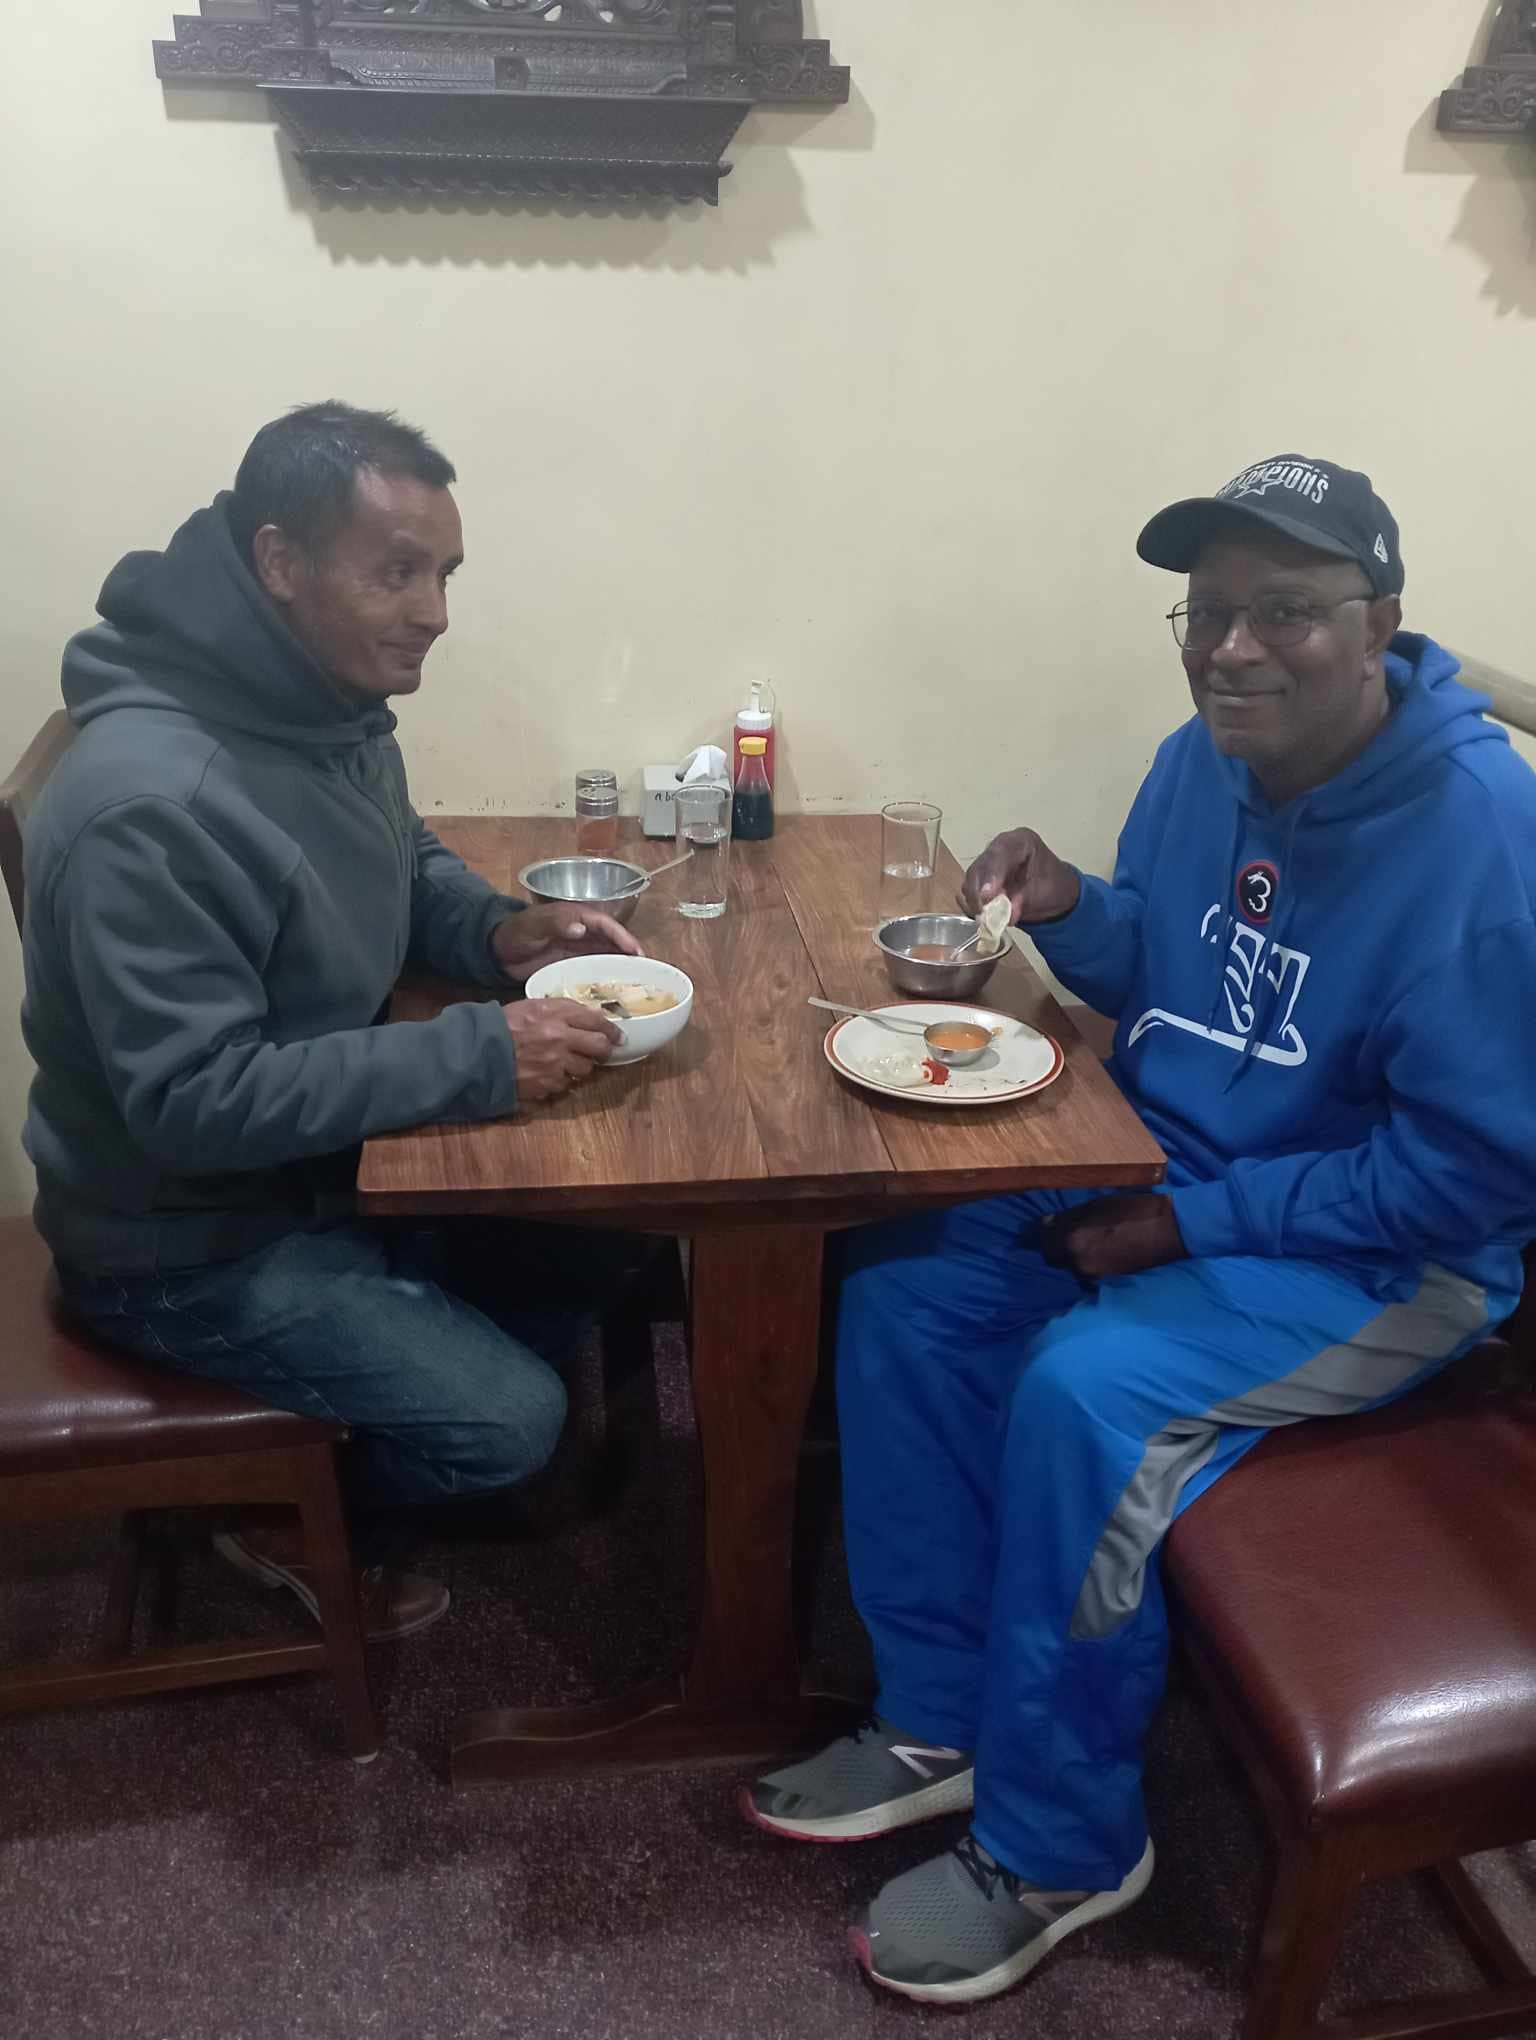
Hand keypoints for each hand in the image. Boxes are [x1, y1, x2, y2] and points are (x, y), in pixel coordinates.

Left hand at [492, 903, 642, 982]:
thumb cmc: (514, 932)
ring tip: (637, 982)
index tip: (635, 952)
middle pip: (611, 940)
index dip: (622, 937)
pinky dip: (606, 977)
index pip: (605, 925)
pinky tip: (614, 990)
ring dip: (621, 966)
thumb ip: (556, 923)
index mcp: (575, 916)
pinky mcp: (571, 964)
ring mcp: (577, 949)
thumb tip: (582, 929)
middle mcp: (581, 932)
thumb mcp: (533, 925)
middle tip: (646, 970)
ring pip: (606, 955)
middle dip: (629, 952)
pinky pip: (594, 969)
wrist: (496, 952)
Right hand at [503, 998, 621, 1102]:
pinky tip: (547, 1073)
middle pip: (599, 1047)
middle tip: (603, 1052)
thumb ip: (561, 1009)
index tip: (618, 1036)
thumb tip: (589, 1016)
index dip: (610, 1030)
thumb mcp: (532, 1006)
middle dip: (604, 1050)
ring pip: (585, 1069)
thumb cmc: (503, 1025)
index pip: (596, 1020)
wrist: (478, 1051)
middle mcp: (561, 1038)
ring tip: (564, 1062)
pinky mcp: (548, 1083)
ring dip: (579, 1067)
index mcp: (556, 1014)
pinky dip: (560, 1080)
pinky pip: (565, 1083)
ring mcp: (556, 1063)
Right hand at [962, 828, 1080, 926]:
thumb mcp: (1044, 892)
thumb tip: (1006, 914)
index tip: (986, 896)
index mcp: (1021, 842)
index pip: (1000, 852)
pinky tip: (983, 914)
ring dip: (976, 899)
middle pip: (981, 865)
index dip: (991, 874)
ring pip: (971, 878)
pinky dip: (974, 904)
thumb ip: (1022, 900)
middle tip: (983, 912)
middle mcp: (1001, 848)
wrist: (1054, 893)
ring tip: (988, 916)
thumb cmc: (1053, 887)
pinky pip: (969, 889)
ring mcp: (989, 862)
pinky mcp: (981, 877)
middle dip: (979, 890)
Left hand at [1036, 1194, 1186, 1280]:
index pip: (1043, 1243)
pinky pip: (1087, 1273)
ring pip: (1071, 1266)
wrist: (1169, 1230)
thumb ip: (1068, 1217)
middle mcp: (1078, 1262)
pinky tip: (1099, 1252)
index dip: (1041, 1235)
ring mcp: (1093, 1275)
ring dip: (1072, 1255)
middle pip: (1054, 1258)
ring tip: (1086, 1241)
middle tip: (1064, 1234)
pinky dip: (1087, 1263)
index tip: (1042, 1229)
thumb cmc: (1133, 1210)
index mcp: (1073, 1240)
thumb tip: (1048, 1223)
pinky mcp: (1108, 1282)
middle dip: (1056, 1247)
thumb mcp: (1096, 1205)